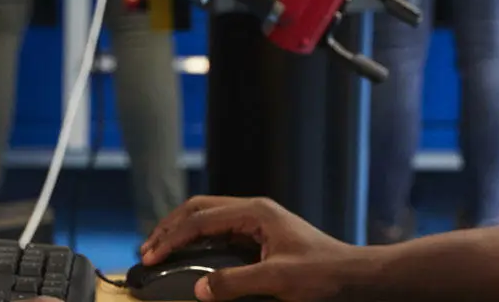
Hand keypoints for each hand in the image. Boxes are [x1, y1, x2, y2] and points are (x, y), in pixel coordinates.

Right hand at [142, 196, 362, 301]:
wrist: (352, 276)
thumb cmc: (322, 273)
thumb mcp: (277, 280)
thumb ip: (235, 283)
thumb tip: (198, 288)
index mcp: (256, 212)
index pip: (201, 218)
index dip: (172, 238)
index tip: (150, 258)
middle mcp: (254, 211)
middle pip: (200, 210)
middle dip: (170, 228)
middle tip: (147, 251)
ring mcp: (257, 222)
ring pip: (208, 219)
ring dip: (182, 233)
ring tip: (159, 252)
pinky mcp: (260, 237)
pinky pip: (220, 234)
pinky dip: (198, 242)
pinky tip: (188, 257)